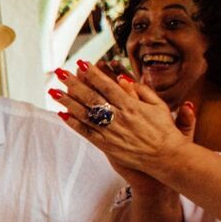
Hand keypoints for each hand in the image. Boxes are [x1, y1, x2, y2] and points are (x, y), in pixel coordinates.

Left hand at [54, 62, 193, 180]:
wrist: (167, 157)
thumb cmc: (165, 130)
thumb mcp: (158, 105)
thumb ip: (141, 90)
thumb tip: (123, 78)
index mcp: (131, 105)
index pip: (107, 85)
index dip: (92, 74)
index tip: (81, 64)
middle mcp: (118, 117)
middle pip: (91, 97)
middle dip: (74, 83)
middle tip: (60, 72)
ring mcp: (111, 132)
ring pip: (84, 113)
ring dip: (67, 101)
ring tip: (53, 91)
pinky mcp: (106, 145)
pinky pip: (86, 132)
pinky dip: (73, 123)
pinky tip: (62, 114)